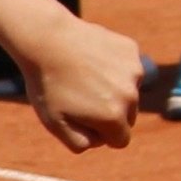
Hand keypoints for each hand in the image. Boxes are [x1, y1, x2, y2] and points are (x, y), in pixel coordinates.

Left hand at [18, 14, 143, 152]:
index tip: (83, 120)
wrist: (46, 38)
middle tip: (80, 96)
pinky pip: (125, 67)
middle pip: (127, 116)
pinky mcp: (131, 50)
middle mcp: (130, 95)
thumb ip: (80, 142)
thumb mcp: (55, 123)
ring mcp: (134, 70)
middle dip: (109, 112)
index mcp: (113, 117)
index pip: (120, 140)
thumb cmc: (47, 84)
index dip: (101, 134)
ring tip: (83, 76)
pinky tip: (90, 58)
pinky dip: (112, 66)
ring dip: (111, 88)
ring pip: (127, 90)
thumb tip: (101, 142)